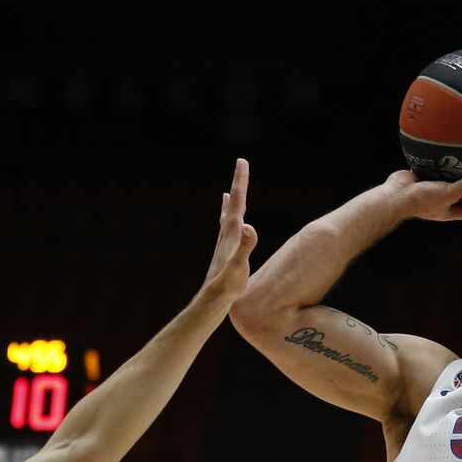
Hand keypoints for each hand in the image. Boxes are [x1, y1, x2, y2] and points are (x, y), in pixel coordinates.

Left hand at [200, 158, 258, 301]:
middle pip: (233, 204)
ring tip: (229, 193)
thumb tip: (249, 227)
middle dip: (238, 184)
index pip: (238, 201)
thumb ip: (245, 246)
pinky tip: (228, 227)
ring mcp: (224, 244)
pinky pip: (227, 232)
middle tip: (240, 165)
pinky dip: (228, 223)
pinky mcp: (224, 254)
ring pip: (228, 217)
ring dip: (231, 203)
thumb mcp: (240, 266)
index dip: (240, 181)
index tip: (241, 161)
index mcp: (232, 233)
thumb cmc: (228, 286)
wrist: (213, 301)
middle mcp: (226, 235)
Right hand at [382, 168, 461, 221]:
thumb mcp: (449, 193)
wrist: (395, 195)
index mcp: (448, 210)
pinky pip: (436, 170)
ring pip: (449, 182)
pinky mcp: (422, 179)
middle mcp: (441, 201)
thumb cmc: (421, 200)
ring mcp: (432, 190)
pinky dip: (443, 163)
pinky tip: (450, 151)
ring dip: (459, 174)